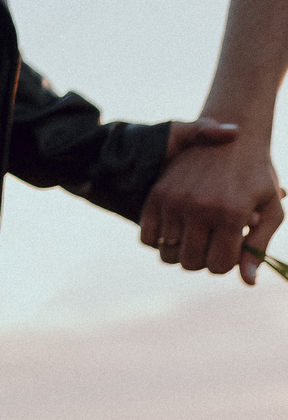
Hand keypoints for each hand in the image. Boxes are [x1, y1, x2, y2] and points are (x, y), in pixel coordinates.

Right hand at [142, 117, 280, 282]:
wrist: (235, 137)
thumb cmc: (258, 178)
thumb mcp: (271, 211)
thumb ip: (259, 247)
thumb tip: (248, 282)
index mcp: (230, 214)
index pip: (218, 266)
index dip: (224, 264)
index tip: (230, 249)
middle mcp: (200, 208)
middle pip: (191, 263)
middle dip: (203, 259)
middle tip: (213, 242)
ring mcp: (174, 202)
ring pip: (168, 254)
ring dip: (181, 251)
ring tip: (196, 236)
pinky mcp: (156, 196)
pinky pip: (148, 238)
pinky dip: (159, 240)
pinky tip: (176, 229)